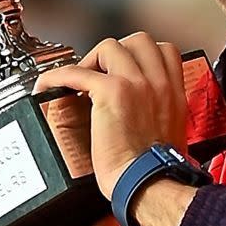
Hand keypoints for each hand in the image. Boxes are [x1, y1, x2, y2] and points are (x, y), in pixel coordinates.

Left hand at [34, 32, 186, 198]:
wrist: (149, 185)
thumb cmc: (158, 172)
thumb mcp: (173, 135)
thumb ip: (162, 116)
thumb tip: (146, 116)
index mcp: (174, 94)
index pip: (164, 52)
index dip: (141, 56)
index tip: (127, 69)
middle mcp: (159, 83)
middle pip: (138, 41)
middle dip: (118, 52)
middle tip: (103, 72)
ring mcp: (137, 84)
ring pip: (110, 47)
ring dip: (93, 60)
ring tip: (83, 80)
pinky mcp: (112, 92)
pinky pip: (76, 72)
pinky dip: (59, 77)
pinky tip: (51, 86)